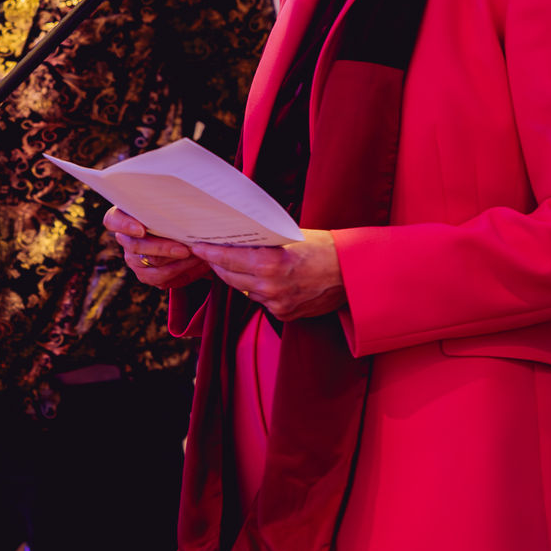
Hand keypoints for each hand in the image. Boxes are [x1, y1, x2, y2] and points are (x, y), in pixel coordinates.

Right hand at [105, 206, 211, 288]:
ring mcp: (134, 259)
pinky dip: (183, 273)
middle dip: (163, 248)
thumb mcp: (170, 202)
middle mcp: (126, 239)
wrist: (188, 231)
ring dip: (177, 263)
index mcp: (124, 216)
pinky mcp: (146, 275)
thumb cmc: (177, 210)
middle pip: (136, 246)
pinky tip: (199, 265)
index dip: (124, 225)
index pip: (112, 220)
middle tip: (185, 249)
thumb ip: (168, 202)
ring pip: (151, 266)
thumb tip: (185, 201)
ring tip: (197, 257)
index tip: (141, 230)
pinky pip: (162, 280)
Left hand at [189, 231, 346, 322]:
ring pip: (243, 290)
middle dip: (217, 264)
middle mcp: (270, 287)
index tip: (197, 246)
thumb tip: (239, 237)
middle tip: (208, 252)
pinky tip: (258, 277)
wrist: (353, 274)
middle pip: (230, 276)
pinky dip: (256, 289)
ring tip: (230, 262)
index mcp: (270, 263)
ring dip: (236, 277)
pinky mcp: (284, 314)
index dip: (209, 252)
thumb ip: (263, 241)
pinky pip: (261, 300)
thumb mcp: (291, 236)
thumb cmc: (325, 248)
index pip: (228, 258)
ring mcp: (276, 304)